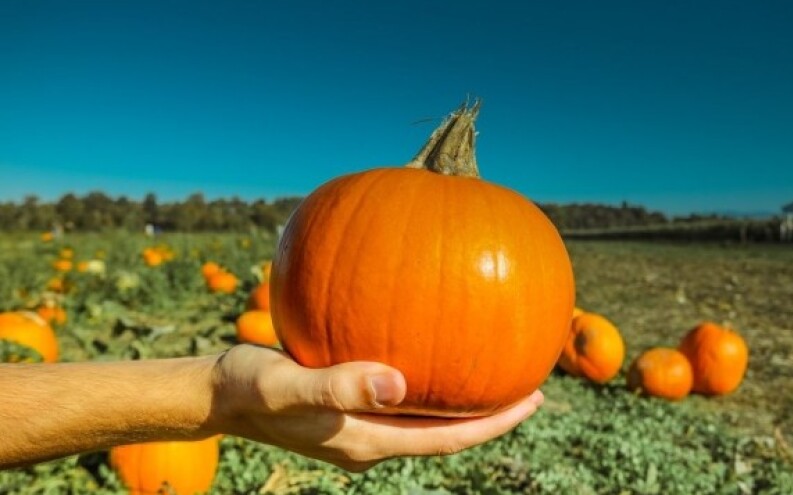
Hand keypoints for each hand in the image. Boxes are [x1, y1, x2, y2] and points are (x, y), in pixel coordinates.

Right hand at [209, 345, 543, 471]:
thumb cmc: (248, 388)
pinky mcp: (348, 408)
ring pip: (425, 416)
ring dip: (460, 398)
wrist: (216, 394)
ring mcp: (359, 427)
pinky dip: (427, 381)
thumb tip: (398, 385)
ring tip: (493, 367)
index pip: (446, 438)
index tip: (533, 398)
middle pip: (445, 431)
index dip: (493, 423)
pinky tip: (430, 347)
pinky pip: (401, 398)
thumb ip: (339, 386)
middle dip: (489, 413)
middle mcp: (370, 440)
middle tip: (530, 382)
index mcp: (366, 442)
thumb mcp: (288, 385)